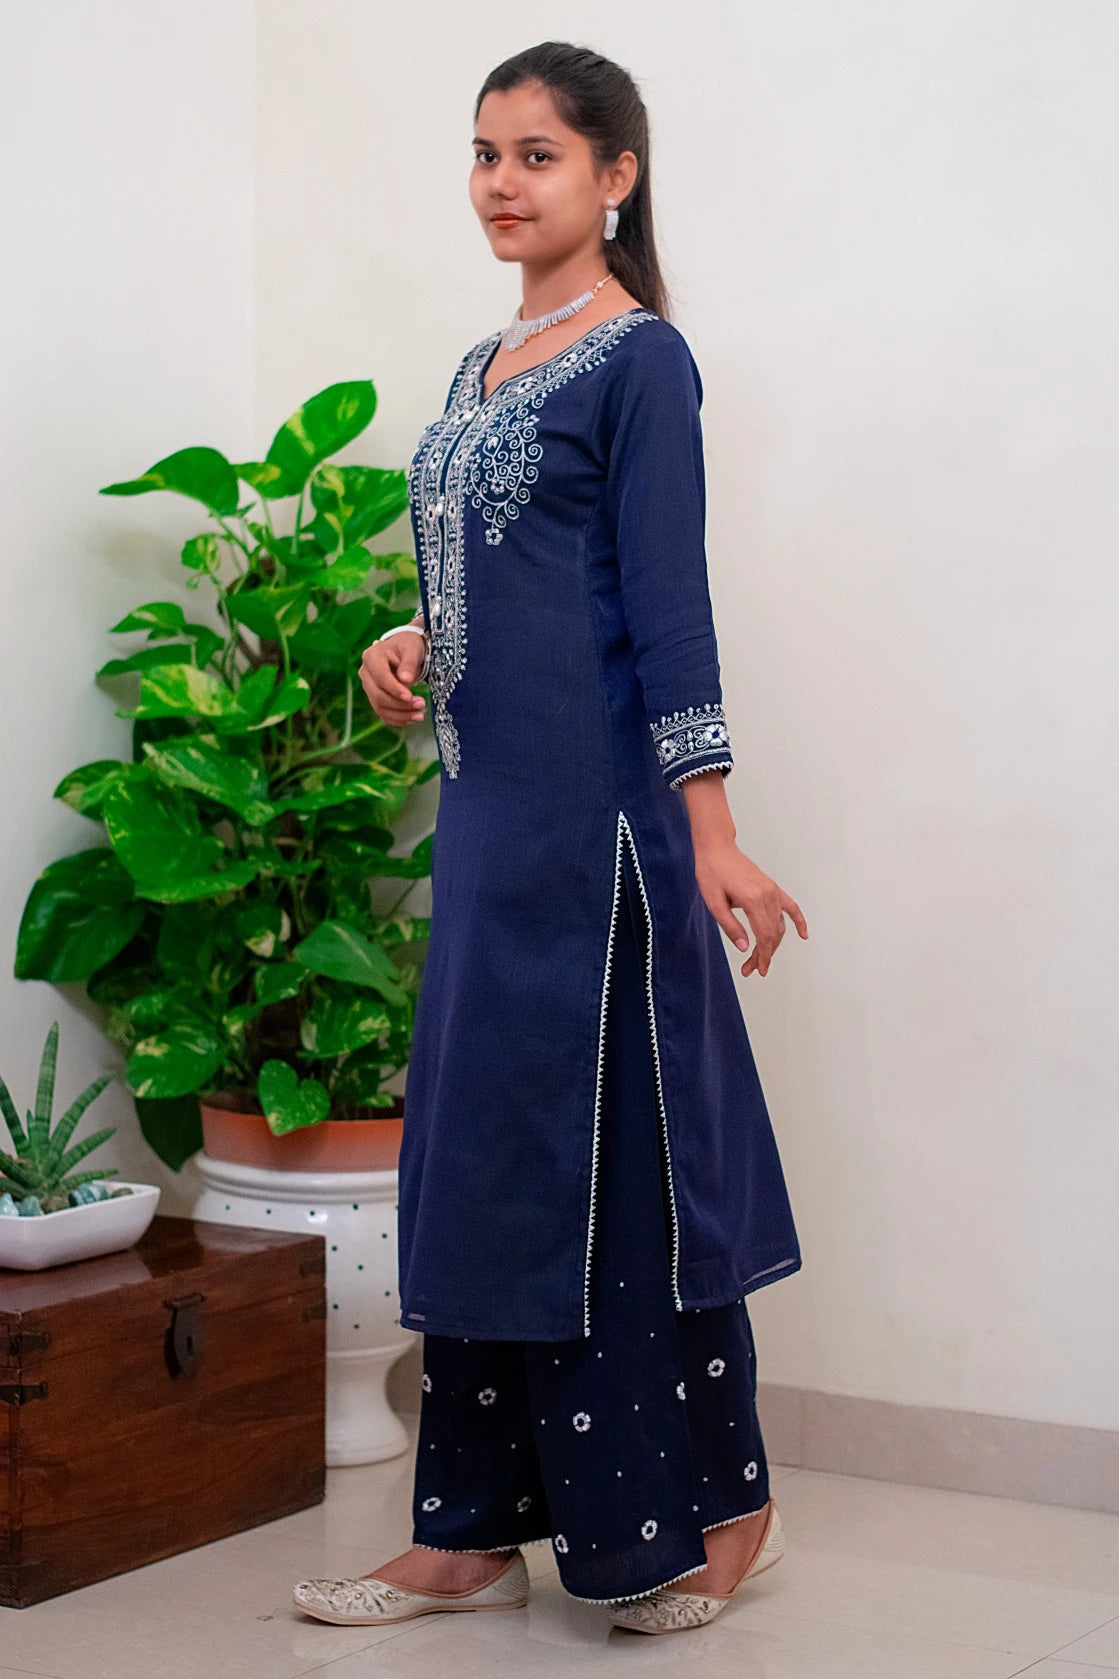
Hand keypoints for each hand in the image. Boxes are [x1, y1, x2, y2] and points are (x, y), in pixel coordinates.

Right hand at [358, 630, 426, 725]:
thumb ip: (409, 664)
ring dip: (400, 715)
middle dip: (399, 704)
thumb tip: (406, 680)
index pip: (380, 678)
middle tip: (421, 705)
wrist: (403, 649)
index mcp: (372, 657)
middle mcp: (365, 673)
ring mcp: (368, 686)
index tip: (410, 697)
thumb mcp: (411, 649)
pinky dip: (397, 719)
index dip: (394, 689)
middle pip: (378, 695)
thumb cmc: (407, 646)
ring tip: (420, 715)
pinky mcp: (374, 697)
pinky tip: (411, 719)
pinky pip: (382, 712)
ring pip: (380, 707)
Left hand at [694, 838, 807, 977]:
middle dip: (765, 955)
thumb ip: (730, 926)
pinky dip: (799, 920)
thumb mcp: (714, 902)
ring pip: (780, 924)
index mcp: (752, 900)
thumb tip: (744, 947)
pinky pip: (791, 906)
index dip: (762, 956)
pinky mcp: (772, 887)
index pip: (764, 936)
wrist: (717, 849)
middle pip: (773, 933)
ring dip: (773, 944)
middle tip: (752, 969)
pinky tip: (803, 934)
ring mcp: (772, 891)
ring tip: (761, 959)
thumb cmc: (712, 872)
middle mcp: (767, 895)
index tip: (758, 970)